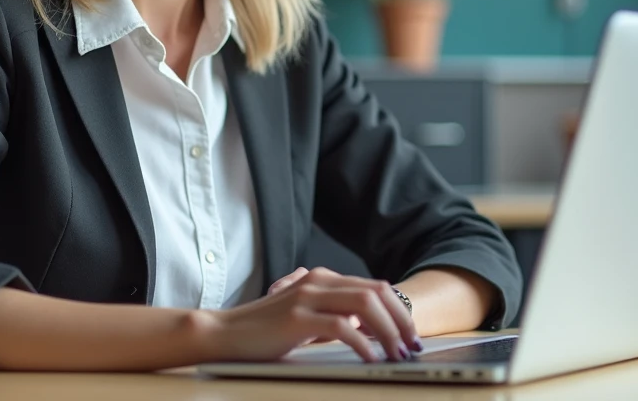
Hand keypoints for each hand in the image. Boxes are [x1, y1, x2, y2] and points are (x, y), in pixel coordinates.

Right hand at [202, 266, 419, 362]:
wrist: (225, 333)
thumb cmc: (265, 331)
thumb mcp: (305, 317)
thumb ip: (334, 315)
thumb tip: (371, 330)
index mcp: (322, 279)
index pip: (374, 287)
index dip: (399, 311)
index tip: (410, 335)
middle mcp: (318, 281)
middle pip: (376, 292)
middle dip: (401, 320)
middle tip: (411, 346)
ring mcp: (307, 297)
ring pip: (365, 305)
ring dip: (388, 331)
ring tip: (397, 354)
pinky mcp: (298, 317)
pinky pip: (342, 327)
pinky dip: (363, 344)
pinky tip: (370, 360)